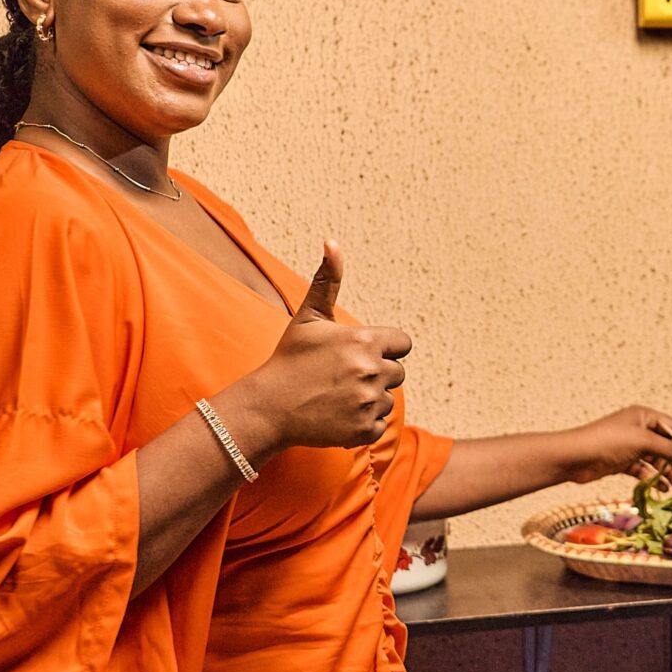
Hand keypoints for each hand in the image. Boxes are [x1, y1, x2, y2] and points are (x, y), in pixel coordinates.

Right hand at [225, 242, 411, 453]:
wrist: (268, 407)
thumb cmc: (290, 359)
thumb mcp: (308, 316)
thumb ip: (327, 280)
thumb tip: (332, 242)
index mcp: (365, 341)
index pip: (403, 344)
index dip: (384, 348)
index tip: (359, 354)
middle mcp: (371, 370)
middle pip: (397, 373)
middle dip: (376, 374)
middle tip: (342, 377)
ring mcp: (368, 402)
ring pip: (388, 399)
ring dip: (368, 399)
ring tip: (336, 396)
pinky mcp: (363, 430)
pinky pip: (379, 425)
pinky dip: (362, 424)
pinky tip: (337, 415)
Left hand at [562, 406, 671, 490]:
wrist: (575, 457)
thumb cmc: (608, 441)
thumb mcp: (644, 443)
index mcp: (645, 416)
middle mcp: (639, 429)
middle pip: (667, 445)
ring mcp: (630, 446)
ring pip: (656, 460)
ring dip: (668, 473)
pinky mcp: (622, 462)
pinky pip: (644, 470)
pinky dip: (653, 478)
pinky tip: (661, 489)